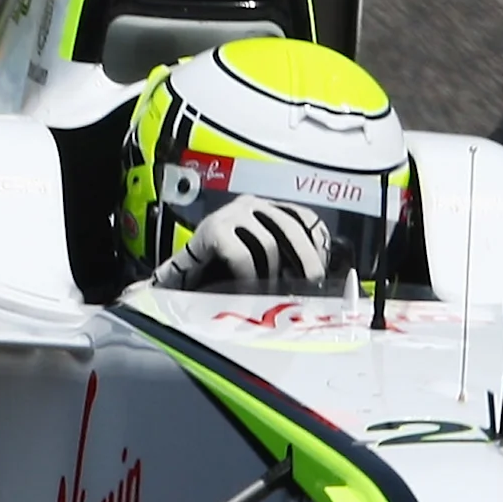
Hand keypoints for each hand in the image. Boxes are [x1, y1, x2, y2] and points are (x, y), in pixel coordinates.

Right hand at [160, 198, 330, 289]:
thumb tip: (315, 277)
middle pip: (292, 228)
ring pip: (269, 243)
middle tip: (311, 290)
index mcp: (265, 209)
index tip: (325, 270)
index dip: (317, 244)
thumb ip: (283, 261)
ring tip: (271, 296)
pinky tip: (248, 291)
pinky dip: (249, 278)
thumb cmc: (219, 274)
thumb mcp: (258, 261)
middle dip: (307, 261)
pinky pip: (242, 255)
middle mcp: (250, 205)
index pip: (303, 217)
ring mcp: (230, 214)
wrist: (177, 279)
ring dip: (273, 276)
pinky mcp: (213, 230)